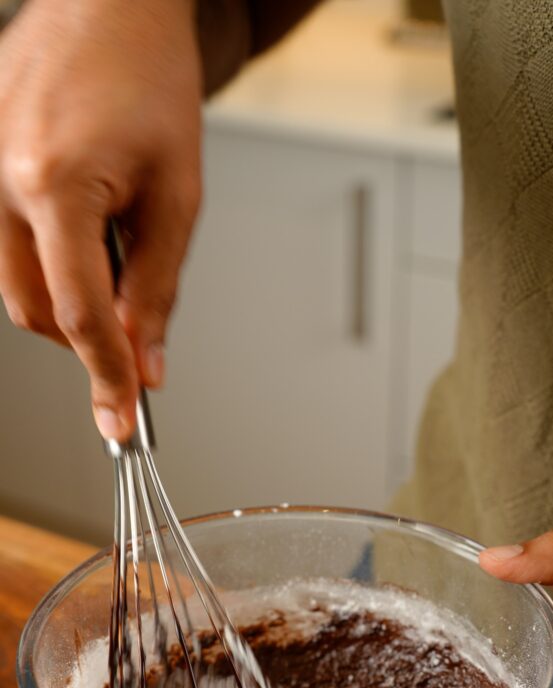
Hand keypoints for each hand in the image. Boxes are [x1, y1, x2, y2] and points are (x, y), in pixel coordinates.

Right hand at [0, 0, 201, 439]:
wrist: (109, 6)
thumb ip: (158, 287)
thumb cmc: (150, 81)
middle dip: (86, 338)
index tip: (123, 423)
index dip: (106, 377)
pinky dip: (51, 261)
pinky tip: (85, 228)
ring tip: (115, 254)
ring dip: (69, 299)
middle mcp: (0, 181)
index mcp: (54, 185)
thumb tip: (147, 363)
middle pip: (34, 311)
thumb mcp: (177, 195)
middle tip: (135, 330)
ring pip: (16, 284)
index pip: (79, 315)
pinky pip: (9, 243)